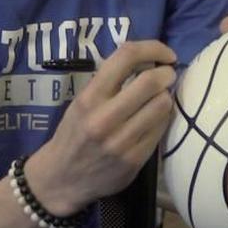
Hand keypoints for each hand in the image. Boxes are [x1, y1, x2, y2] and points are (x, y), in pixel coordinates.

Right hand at [24, 41, 177, 215]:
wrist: (60, 178)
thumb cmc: (74, 132)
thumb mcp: (82, 101)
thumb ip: (111, 81)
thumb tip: (150, 60)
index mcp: (90, 97)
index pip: (127, 57)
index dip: (153, 48)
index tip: (165, 55)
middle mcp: (104, 118)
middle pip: (152, 81)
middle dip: (167, 74)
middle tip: (167, 75)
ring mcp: (121, 141)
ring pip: (162, 105)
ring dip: (166, 97)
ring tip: (158, 99)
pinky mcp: (134, 159)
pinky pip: (161, 129)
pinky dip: (163, 118)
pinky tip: (154, 119)